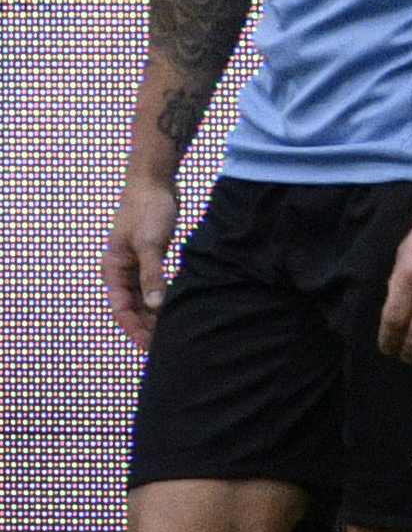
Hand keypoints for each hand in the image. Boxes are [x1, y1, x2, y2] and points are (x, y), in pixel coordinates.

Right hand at [104, 176, 175, 347]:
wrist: (154, 183)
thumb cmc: (148, 210)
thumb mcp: (151, 243)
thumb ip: (153, 274)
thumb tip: (156, 305)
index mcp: (113, 269)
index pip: (121, 309)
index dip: (134, 329)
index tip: (149, 348)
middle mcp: (121, 271)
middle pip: (132, 307)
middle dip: (146, 326)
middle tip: (167, 345)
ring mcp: (135, 265)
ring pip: (144, 298)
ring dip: (155, 315)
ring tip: (173, 332)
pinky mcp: (150, 258)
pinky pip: (154, 286)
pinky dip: (163, 298)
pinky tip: (177, 309)